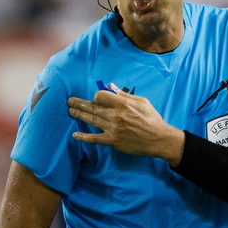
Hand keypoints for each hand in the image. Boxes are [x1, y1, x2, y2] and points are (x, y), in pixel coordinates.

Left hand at [68, 87, 183, 162]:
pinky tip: (75, 135)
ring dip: (79, 115)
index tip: (96, 98)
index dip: (97, 96)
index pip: (102, 96)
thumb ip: (124, 95)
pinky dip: (84, 137)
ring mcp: (113, 129)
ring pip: (92, 120)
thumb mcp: (142, 102)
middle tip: (69, 101)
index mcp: (123, 104)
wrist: (159, 139)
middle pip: (93, 107)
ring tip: (70, 111)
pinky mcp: (113, 141)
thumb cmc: (152, 119)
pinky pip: (95, 139)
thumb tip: (110, 86)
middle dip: (80, 103)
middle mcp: (116, 115)